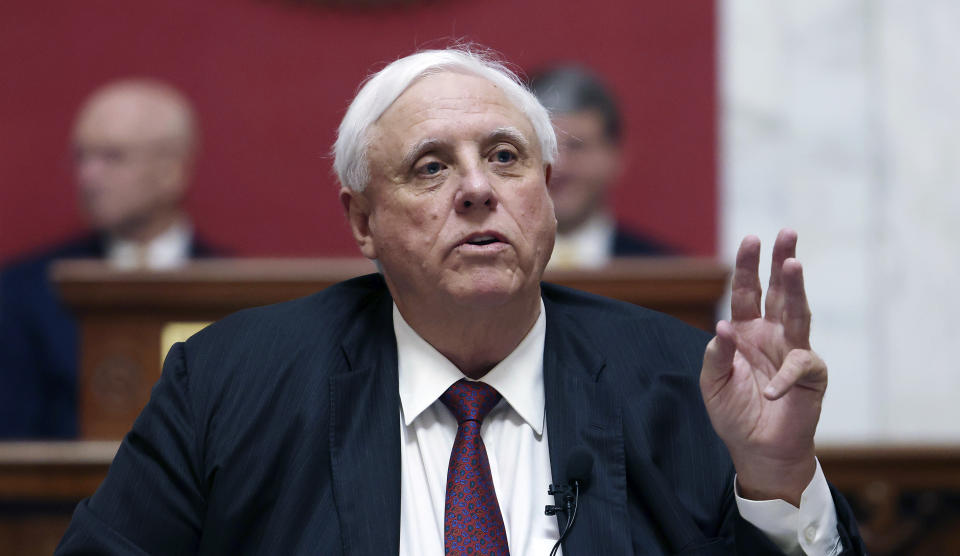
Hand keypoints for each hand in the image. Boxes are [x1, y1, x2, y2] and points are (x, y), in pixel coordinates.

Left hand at [700, 229, 826, 505]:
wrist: (756, 449)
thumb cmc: (734, 413)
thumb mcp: (712, 382)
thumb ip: (716, 355)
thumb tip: (722, 326)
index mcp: (746, 331)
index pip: (746, 292)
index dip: (748, 267)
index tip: (751, 238)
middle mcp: (771, 335)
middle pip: (778, 292)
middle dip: (781, 262)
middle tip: (786, 233)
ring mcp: (793, 351)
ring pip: (797, 313)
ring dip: (794, 290)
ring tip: (793, 264)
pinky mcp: (810, 376)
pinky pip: (799, 367)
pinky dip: (784, 376)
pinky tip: (770, 389)